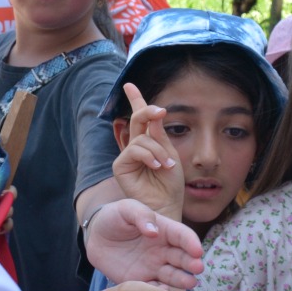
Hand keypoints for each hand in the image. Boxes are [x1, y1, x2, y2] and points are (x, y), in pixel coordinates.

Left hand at [84, 198, 203, 289]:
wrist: (95, 237)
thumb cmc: (114, 217)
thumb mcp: (126, 209)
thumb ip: (141, 215)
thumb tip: (154, 231)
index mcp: (165, 230)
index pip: (183, 236)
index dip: (191, 242)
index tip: (197, 250)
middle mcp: (164, 251)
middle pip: (183, 258)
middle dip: (192, 263)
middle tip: (197, 268)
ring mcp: (155, 268)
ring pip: (173, 276)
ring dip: (183, 279)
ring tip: (189, 282)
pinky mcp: (142, 282)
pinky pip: (154, 289)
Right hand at [111, 82, 183, 214]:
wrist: (167, 205)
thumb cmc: (170, 183)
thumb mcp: (170, 153)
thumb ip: (159, 134)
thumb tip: (153, 112)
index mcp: (149, 142)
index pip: (141, 118)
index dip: (135, 100)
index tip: (128, 85)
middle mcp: (136, 147)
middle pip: (138, 119)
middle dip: (147, 111)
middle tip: (160, 111)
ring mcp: (127, 156)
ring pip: (141, 139)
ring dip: (158, 151)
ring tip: (166, 166)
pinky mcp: (121, 167)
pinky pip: (135, 150)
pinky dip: (150, 157)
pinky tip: (157, 167)